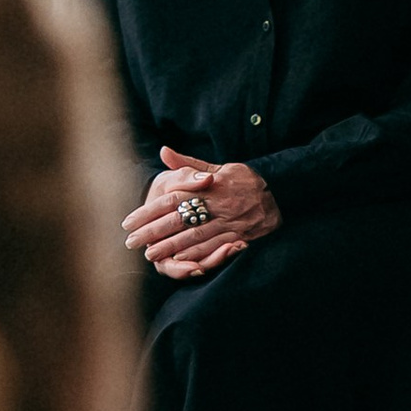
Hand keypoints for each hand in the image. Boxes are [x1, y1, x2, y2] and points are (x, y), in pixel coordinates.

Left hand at [123, 145, 280, 277]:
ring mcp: (229, 222)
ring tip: (150, 254)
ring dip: (171, 247)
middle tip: (131, 242)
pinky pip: (215, 247)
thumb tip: (163, 151)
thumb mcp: (217, 167)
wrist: (281, 190)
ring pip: (195, 236)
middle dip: (153, 232)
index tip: (129, 221)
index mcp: (209, 186)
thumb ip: (188, 164)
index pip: (172, 199)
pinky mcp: (241, 235)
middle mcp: (217, 205)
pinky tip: (180, 259)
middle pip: (179, 220)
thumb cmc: (244, 179)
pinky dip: (197, 254)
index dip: (149, 211)